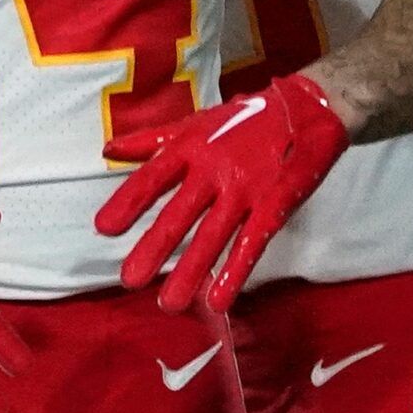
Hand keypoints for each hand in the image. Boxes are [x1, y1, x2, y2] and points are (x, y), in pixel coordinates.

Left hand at [95, 74, 350, 312]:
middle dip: (154, 247)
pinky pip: (251, 244)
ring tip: (168, 304)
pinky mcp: (274, 206)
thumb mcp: (196, 123)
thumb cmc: (244, 119)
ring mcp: (245, 189)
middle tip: (129, 280)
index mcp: (191, 147)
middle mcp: (214, 169)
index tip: (103, 229)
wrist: (308, 109)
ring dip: (191, 271)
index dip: (128, 202)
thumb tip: (107, 149)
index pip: (152, 177)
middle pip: (179, 213)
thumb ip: (151, 141)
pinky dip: (235, 273)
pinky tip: (218, 301)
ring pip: (213, 236)